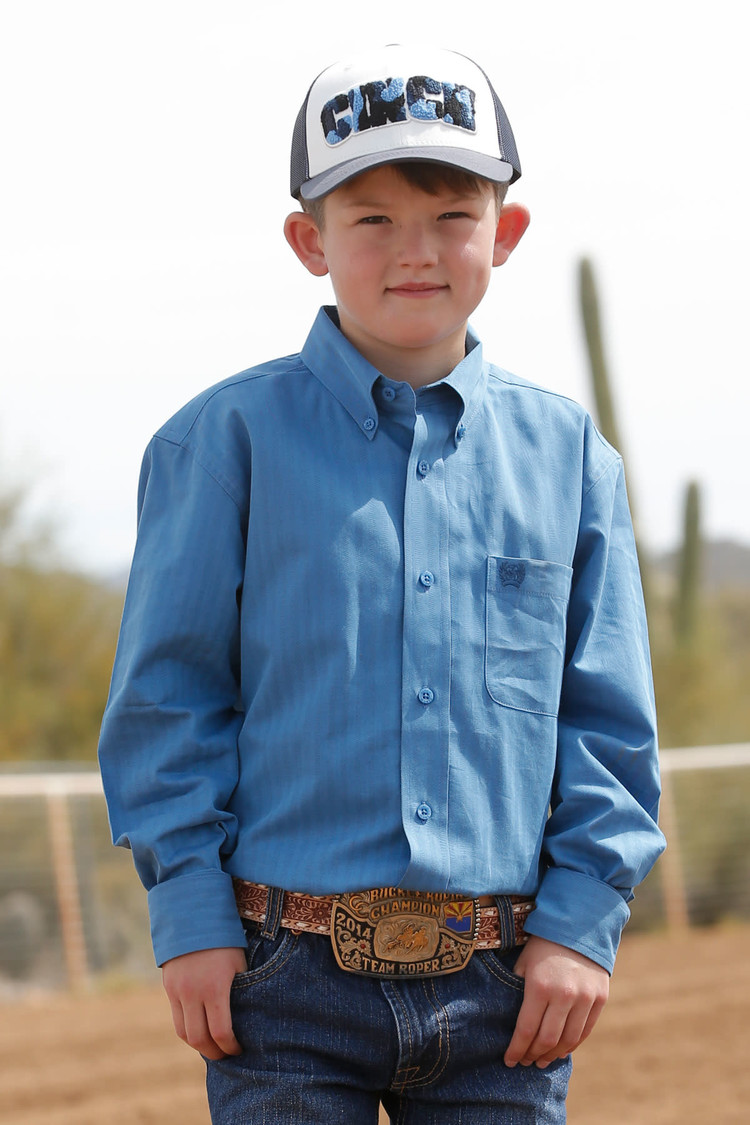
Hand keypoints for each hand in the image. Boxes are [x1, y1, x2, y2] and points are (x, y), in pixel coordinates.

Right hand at [162, 946, 247, 1059]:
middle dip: (214, 1052)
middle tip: (226, 1055)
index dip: (230, 1046)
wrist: (194, 916)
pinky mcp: (169, 988)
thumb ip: (240, 990)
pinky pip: (176, 1018)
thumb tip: (247, 1014)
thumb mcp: (239, 964)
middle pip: (200, 1039)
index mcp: (215, 987)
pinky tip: (199, 1031)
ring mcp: (178, 991)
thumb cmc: (225, 940)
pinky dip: (187, 1030)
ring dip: (198, 1045)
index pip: (221, 1032)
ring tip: (212, 1047)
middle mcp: (193, 993)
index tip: (238, 1049)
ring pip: (183, 1033)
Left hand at [504, 935, 608, 1068]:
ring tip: (542, 1060)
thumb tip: (509, 1019)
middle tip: (525, 1062)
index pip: (526, 1030)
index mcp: (540, 986)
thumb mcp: (524, 963)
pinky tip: (562, 1049)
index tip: (508, 1061)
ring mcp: (585, 998)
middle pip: (547, 1040)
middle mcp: (564, 995)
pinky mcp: (600, 998)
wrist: (579, 925)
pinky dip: (572, 1044)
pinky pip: (585, 1031)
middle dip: (533, 1055)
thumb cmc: (543, 944)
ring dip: (553, 1055)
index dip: (516, 1049)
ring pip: (568, 1040)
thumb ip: (517, 990)